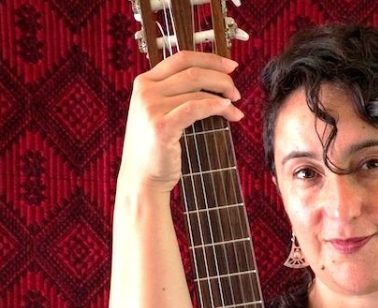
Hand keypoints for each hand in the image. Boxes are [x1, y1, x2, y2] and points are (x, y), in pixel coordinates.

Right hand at [118, 51, 243, 193]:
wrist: (142, 178)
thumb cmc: (156, 148)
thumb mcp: (161, 112)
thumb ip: (178, 94)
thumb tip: (217, 81)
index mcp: (145, 82)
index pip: (182, 58)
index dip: (210, 59)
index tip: (231, 66)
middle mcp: (145, 91)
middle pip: (193, 71)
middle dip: (221, 78)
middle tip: (236, 91)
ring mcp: (151, 107)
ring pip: (198, 89)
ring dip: (223, 96)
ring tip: (235, 107)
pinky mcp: (161, 126)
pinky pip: (196, 107)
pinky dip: (216, 106)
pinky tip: (228, 111)